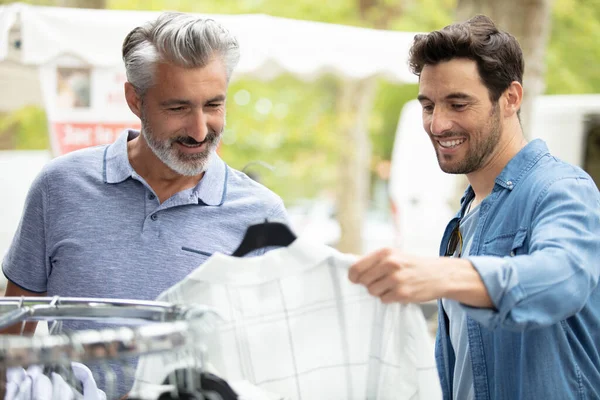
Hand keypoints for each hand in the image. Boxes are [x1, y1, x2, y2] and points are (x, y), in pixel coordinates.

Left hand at [348, 248, 492, 307]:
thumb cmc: (412, 265)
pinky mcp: (403, 293)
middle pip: (363, 281)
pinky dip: (388, 298)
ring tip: (391, 286)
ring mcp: (396, 279)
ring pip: (372, 292)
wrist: (439, 274)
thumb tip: (348, 260)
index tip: (356, 280)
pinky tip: (398, 292)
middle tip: (380, 282)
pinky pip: (384, 300)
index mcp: (384, 252)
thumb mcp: (393, 255)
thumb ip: (372, 260)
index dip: (353, 276)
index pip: (355, 268)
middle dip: (368, 284)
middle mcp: (389, 264)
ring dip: (379, 292)